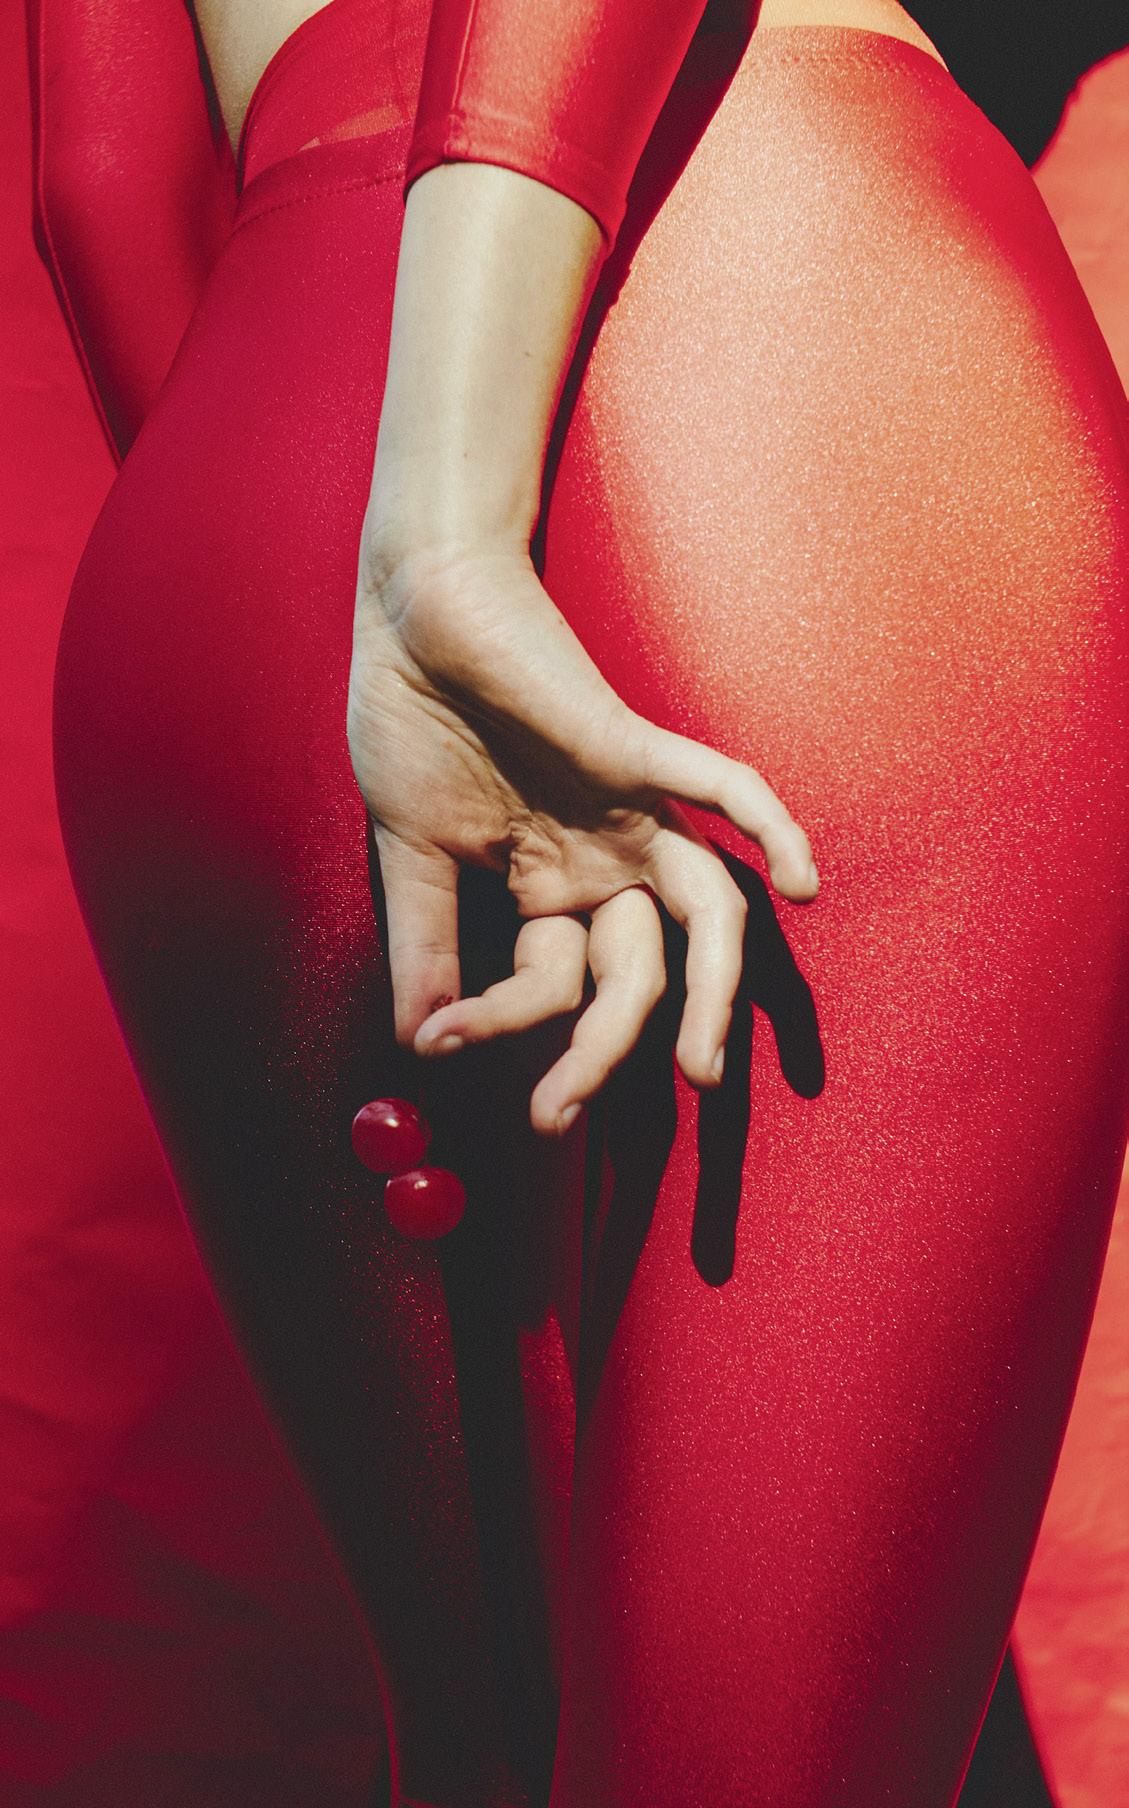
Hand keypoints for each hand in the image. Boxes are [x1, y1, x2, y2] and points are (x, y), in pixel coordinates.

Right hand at [347, 528, 817, 1134]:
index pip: (554, 990)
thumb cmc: (413, 722)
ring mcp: (629, 815)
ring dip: (711, 994)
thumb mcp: (411, 856)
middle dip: (600, 1055)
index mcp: (551, 894)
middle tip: (558, 1118)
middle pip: (637, 978)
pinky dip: (771, 828)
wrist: (414, 613)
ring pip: (703, 914)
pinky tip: (803, 884)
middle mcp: (603, 866)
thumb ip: (427, 947)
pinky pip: (725, 788)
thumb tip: (420, 1049)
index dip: (502, 1028)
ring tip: (700, 1072)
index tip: (441, 1043)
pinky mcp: (634, 752)